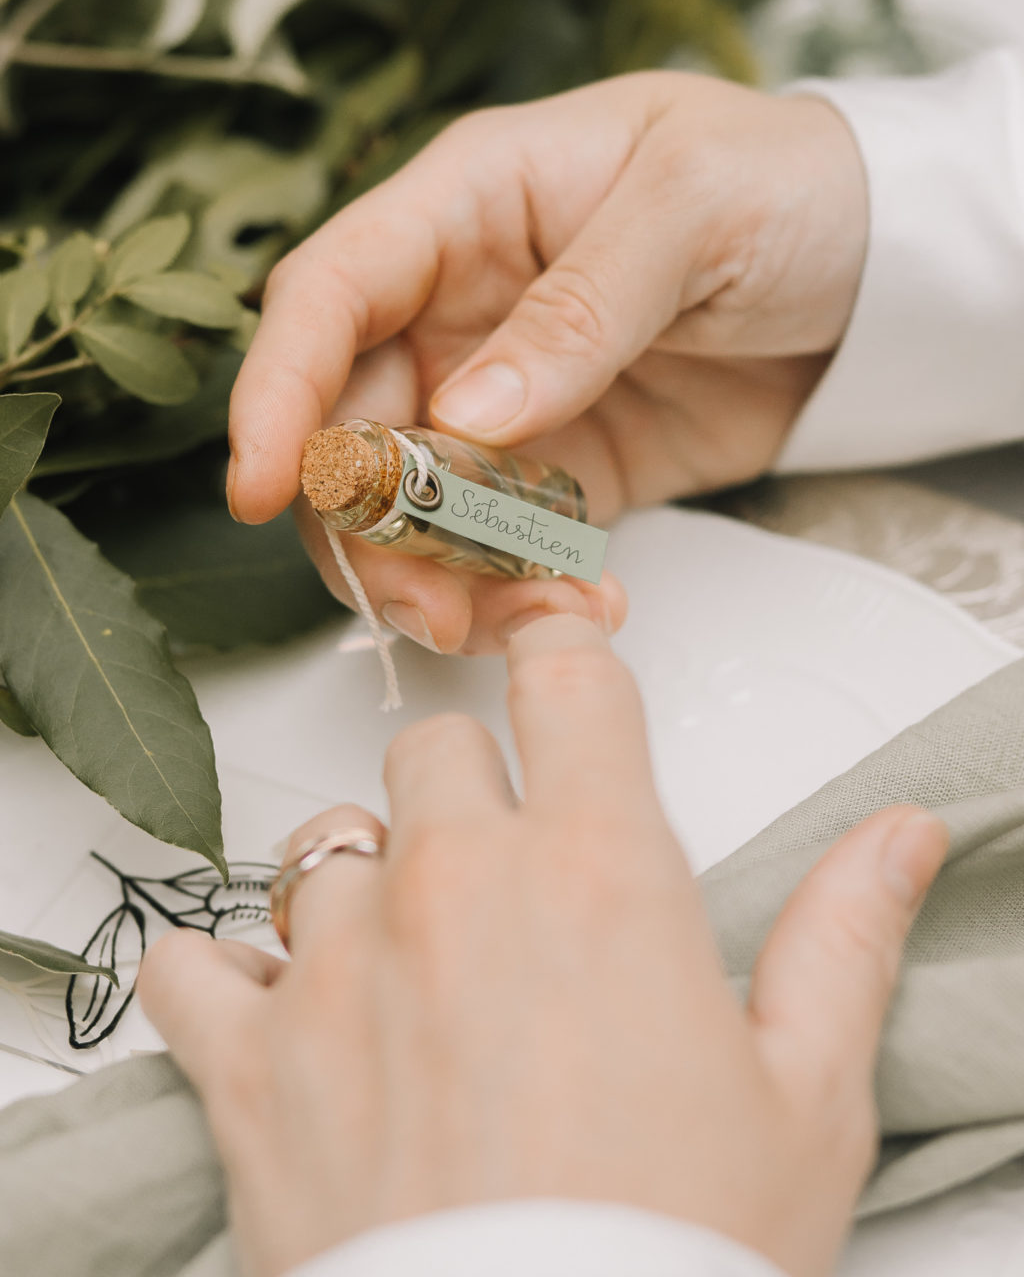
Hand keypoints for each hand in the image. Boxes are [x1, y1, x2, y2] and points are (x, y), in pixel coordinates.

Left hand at [140, 614, 945, 1276]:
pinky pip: (193, 964)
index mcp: (596, 873)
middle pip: (434, 748)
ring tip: (411, 976)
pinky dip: (227, 976)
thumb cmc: (670, 1256)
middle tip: (507, 874)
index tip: (558, 652)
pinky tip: (273, 1012)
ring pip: (324, 844)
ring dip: (365, 889)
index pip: (565, 680)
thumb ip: (843, 937)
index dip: (562, 646)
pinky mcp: (247, 1063)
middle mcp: (455, 890)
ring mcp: (340, 968)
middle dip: (471, 789)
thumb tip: (894, 837)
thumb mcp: (805, 1098)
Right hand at [228, 72, 867, 653]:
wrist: (882, 264)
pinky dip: (521, 595)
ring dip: (442, 578)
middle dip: (364, 524)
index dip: (278, 387)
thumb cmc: (789, 182)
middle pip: (352, 424)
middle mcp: (464, 305)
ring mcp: (510, 397)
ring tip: (526, 624)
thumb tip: (469, 414)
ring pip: (417, 506)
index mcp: (470, 204)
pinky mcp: (565, 472)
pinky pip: (506, 546)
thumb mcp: (692, 206)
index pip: (331, 292)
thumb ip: (580, 305)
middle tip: (422, 602)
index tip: (262, 484)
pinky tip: (585, 611)